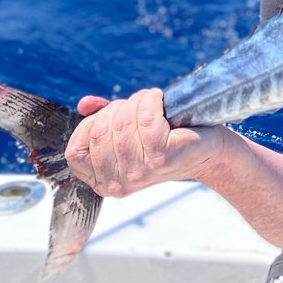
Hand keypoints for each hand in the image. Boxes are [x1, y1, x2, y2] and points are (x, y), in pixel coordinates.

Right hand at [65, 88, 226, 197]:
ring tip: (151, 102)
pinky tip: (160, 100)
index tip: (112, 115)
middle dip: (117, 109)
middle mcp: (119, 182)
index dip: (92, 124)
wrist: (206, 149)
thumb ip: (102, 120)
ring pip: (122, 123)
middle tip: (137, 105)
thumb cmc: (166, 138)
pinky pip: (147, 119)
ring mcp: (140, 172)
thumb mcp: (128, 132)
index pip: (76, 150)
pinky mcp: (162, 156)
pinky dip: (151, 101)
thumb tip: (85, 105)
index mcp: (103, 182)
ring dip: (137, 102)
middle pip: (100, 131)